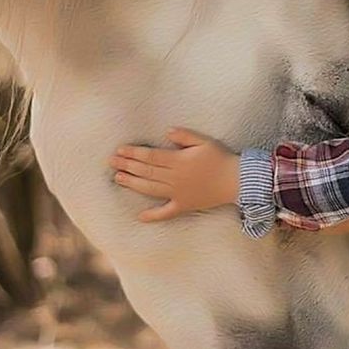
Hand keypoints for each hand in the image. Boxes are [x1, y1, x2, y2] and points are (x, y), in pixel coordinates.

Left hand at [109, 128, 240, 221]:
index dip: (134, 153)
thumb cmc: (221, 159)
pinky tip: (140, 217)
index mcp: (179, 161)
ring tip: (118, 178)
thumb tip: (167, 131)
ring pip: (150, 189)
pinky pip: (166, 213)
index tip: (120, 150)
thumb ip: (185, 136)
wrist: (237, 181)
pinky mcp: (184, 206)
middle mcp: (175, 178)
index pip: (151, 156)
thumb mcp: (204, 142)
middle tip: (112, 162)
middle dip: (128, 166)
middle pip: (147, 171)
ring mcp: (178, 194)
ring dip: (133, 184)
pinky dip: (153, 216)